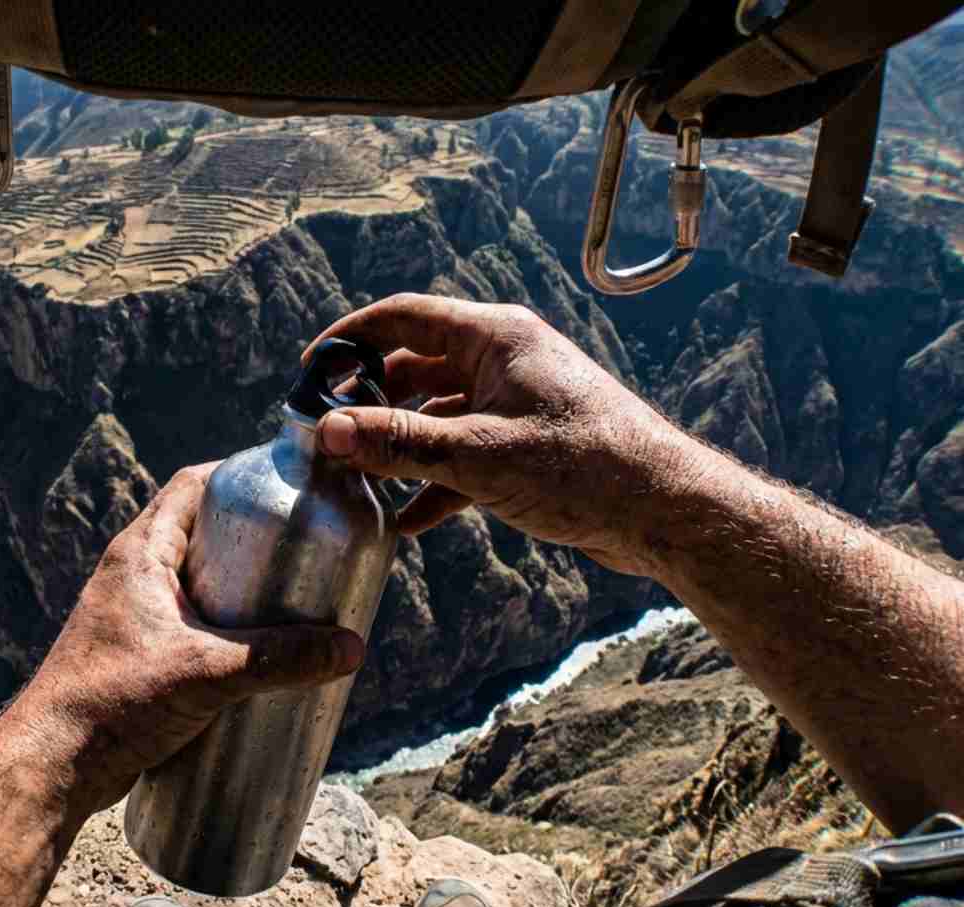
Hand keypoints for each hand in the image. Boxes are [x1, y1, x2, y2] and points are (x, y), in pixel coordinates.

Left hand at [16, 465, 364, 814]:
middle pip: (201, 534)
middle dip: (255, 538)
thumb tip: (350, 649)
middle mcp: (132, 577)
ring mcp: (133, 618)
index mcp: (139, 555)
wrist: (50, 767)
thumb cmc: (110, 704)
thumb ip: (278, 659)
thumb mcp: (205, 674)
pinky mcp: (139, 658)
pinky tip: (260, 654)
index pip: (191, 487)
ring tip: (296, 601)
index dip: (239, 474)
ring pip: (198, 585)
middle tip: (307, 548)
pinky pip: (191, 627)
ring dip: (241, 589)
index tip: (289, 483)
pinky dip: (226, 631)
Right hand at [305, 294, 711, 574]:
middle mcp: (503, 360)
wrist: (664, 512)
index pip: (404, 316)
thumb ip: (401, 444)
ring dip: (400, 448)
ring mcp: (516, 403)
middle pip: (415, 367)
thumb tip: (331, 431)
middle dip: (370, 403)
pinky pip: (464, 453)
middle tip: (329, 434)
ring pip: (437, 416)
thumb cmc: (584, 467)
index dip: (351, 338)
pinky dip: (434, 482)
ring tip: (358, 480)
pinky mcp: (526, 445)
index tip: (310, 367)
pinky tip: (407, 521)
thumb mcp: (479, 456)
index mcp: (495, 337)